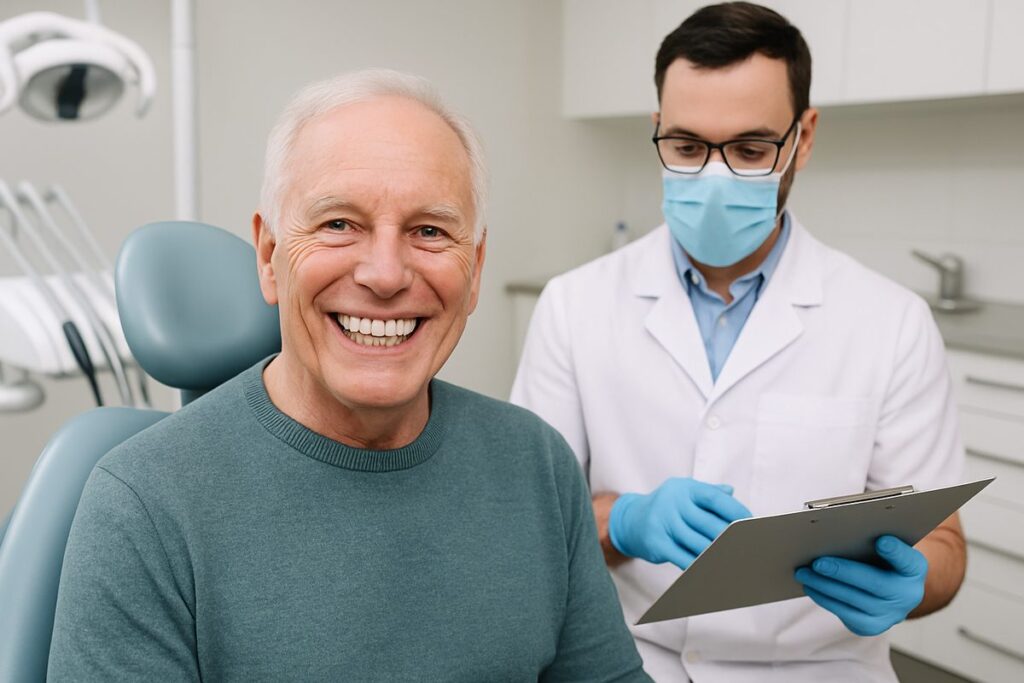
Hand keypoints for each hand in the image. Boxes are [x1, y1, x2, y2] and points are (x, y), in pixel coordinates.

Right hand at [608, 478, 751, 569]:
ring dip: (720, 556)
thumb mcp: (684, 493)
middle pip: (709, 524)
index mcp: (683, 488)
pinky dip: (702, 567)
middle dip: (731, 538)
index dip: (735, 511)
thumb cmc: (667, 507)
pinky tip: (715, 572)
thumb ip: (709, 492)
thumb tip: (732, 492)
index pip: (714, 498)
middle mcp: (671, 502)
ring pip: (699, 545)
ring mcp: (662, 523)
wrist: (631, 520)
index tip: (751, 523)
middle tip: (749, 548)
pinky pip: (684, 559)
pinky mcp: (657, 544)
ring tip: (738, 563)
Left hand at [794, 535, 927, 635]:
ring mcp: (891, 614)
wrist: (892, 591)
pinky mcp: (871, 626)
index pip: (908, 559)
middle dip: (842, 572)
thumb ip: (871, 538)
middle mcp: (908, 594)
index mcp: (914, 568)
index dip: (895, 551)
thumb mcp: (886, 547)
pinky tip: (810, 586)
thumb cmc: (883, 560)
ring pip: (854, 600)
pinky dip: (825, 598)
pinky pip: (845, 613)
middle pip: (874, 584)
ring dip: (824, 586)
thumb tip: (836, 530)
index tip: (882, 541)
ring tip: (803, 572)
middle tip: (817, 562)